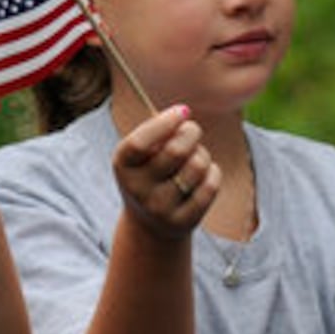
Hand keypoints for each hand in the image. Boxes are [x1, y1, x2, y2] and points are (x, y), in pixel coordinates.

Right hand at [113, 105, 219, 239]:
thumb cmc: (150, 172)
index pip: (140, 143)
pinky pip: (210, 185)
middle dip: (191, 132)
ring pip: (197, 166)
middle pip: (176, 151)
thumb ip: (157, 132)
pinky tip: (203, 175)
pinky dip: (212, 172)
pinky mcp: (183, 221)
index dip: (165, 123)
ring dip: (202, 154)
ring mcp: (160, 208)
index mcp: (122, 166)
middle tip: (192, 130)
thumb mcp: (142, 153)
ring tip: (195, 157)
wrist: (150, 222)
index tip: (183, 110)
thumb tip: (182, 114)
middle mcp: (137, 189)